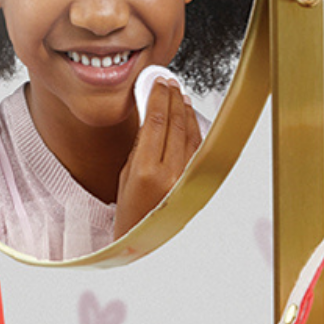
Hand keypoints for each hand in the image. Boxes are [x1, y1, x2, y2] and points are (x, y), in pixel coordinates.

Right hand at [111, 77, 202, 237]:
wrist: (144, 240)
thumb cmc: (130, 212)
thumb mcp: (126, 175)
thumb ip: (141, 145)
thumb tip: (151, 116)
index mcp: (146, 171)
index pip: (156, 122)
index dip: (158, 98)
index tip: (157, 82)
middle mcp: (170, 174)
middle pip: (176, 124)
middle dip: (173, 98)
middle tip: (169, 82)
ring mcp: (186, 179)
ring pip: (190, 134)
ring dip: (185, 110)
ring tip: (179, 94)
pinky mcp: (196, 182)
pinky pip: (197, 148)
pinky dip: (193, 128)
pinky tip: (187, 117)